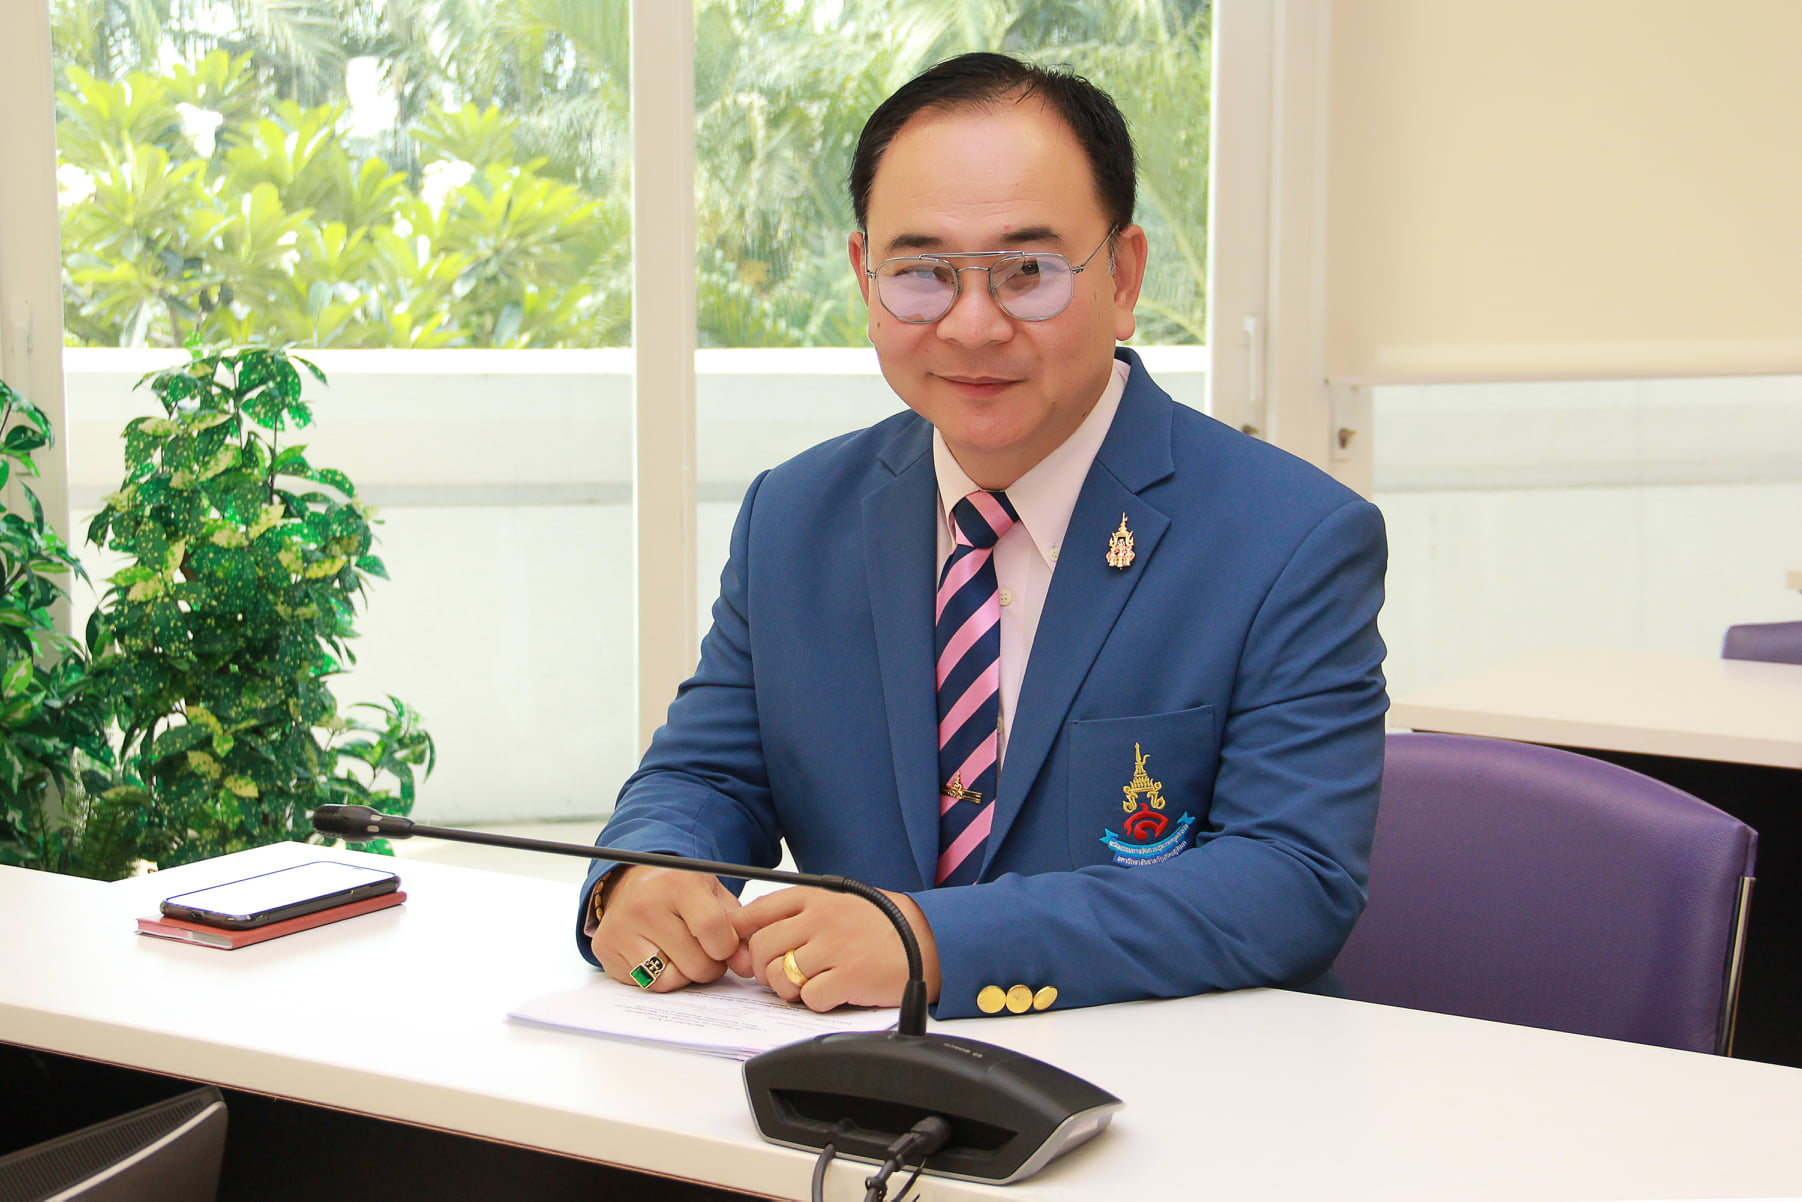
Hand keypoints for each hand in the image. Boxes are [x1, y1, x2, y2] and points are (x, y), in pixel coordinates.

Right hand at [589, 866, 743, 991]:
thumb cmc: (678, 891)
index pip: (712, 928)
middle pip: (696, 964)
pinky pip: (646, 985)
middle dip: (709, 965)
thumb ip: (737, 928)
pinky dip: (659, 978)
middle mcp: (644, 905)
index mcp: (676, 883)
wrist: (632, 882)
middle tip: (702, 949)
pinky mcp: (605, 949)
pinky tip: (658, 955)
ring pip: (670, 981)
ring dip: (684, 975)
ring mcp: (621, 929)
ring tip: (680, 953)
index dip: (726, 947)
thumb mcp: (712, 895)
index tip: (724, 945)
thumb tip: (747, 966)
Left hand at [731, 886, 941, 1011]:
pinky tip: (833, 992)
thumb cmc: (882, 924)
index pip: (757, 912)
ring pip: (780, 976)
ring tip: (810, 984)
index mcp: (815, 897)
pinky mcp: (848, 977)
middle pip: (761, 948)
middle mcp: (820, 918)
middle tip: (781, 975)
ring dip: (789, 989)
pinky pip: (809, 997)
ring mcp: (834, 947)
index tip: (747, 950)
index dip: (743, 936)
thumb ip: (801, 913)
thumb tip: (756, 932)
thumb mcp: (840, 901)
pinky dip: (816, 1001)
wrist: (928, 939)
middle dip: (764, 969)